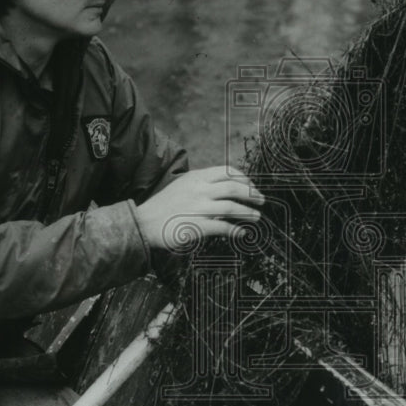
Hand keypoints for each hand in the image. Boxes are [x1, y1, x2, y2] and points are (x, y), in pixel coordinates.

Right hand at [134, 166, 264, 250]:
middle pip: (234, 187)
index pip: (227, 171)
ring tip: (257, 217)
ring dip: (248, 212)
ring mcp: (199, 207)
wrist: (144, 223)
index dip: (244, 178)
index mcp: (197, 177)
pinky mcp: (197, 226)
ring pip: (232, 207)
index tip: (252, 186)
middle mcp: (200, 189)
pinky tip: (242, 233)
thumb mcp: (182, 186)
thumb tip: (224, 189)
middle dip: (252, 194)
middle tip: (261, 201)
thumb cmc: (164, 206)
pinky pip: (223, 227)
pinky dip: (236, 230)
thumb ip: (202, 184)